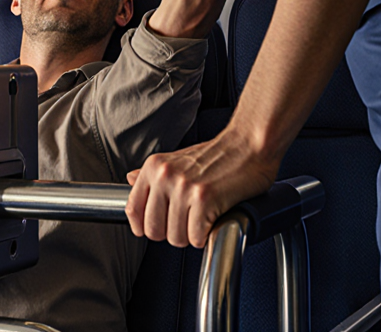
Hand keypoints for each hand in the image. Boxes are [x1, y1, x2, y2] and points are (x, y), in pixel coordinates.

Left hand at [125, 126, 278, 247]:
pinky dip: (205, 236)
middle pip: (153, 230)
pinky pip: (196, 237)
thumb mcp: (176, 159)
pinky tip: (213, 221)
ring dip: (191, 236)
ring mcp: (184, 187)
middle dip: (171, 234)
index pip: (133, 210)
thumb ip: (152, 174)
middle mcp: (165, 176)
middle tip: (188, 223)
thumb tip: (129, 179)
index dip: (144, 227)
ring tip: (203, 220)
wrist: (251, 144)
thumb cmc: (219, 155)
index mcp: (154, 167)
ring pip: (175, 237)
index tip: (156, 229)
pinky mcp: (205, 199)